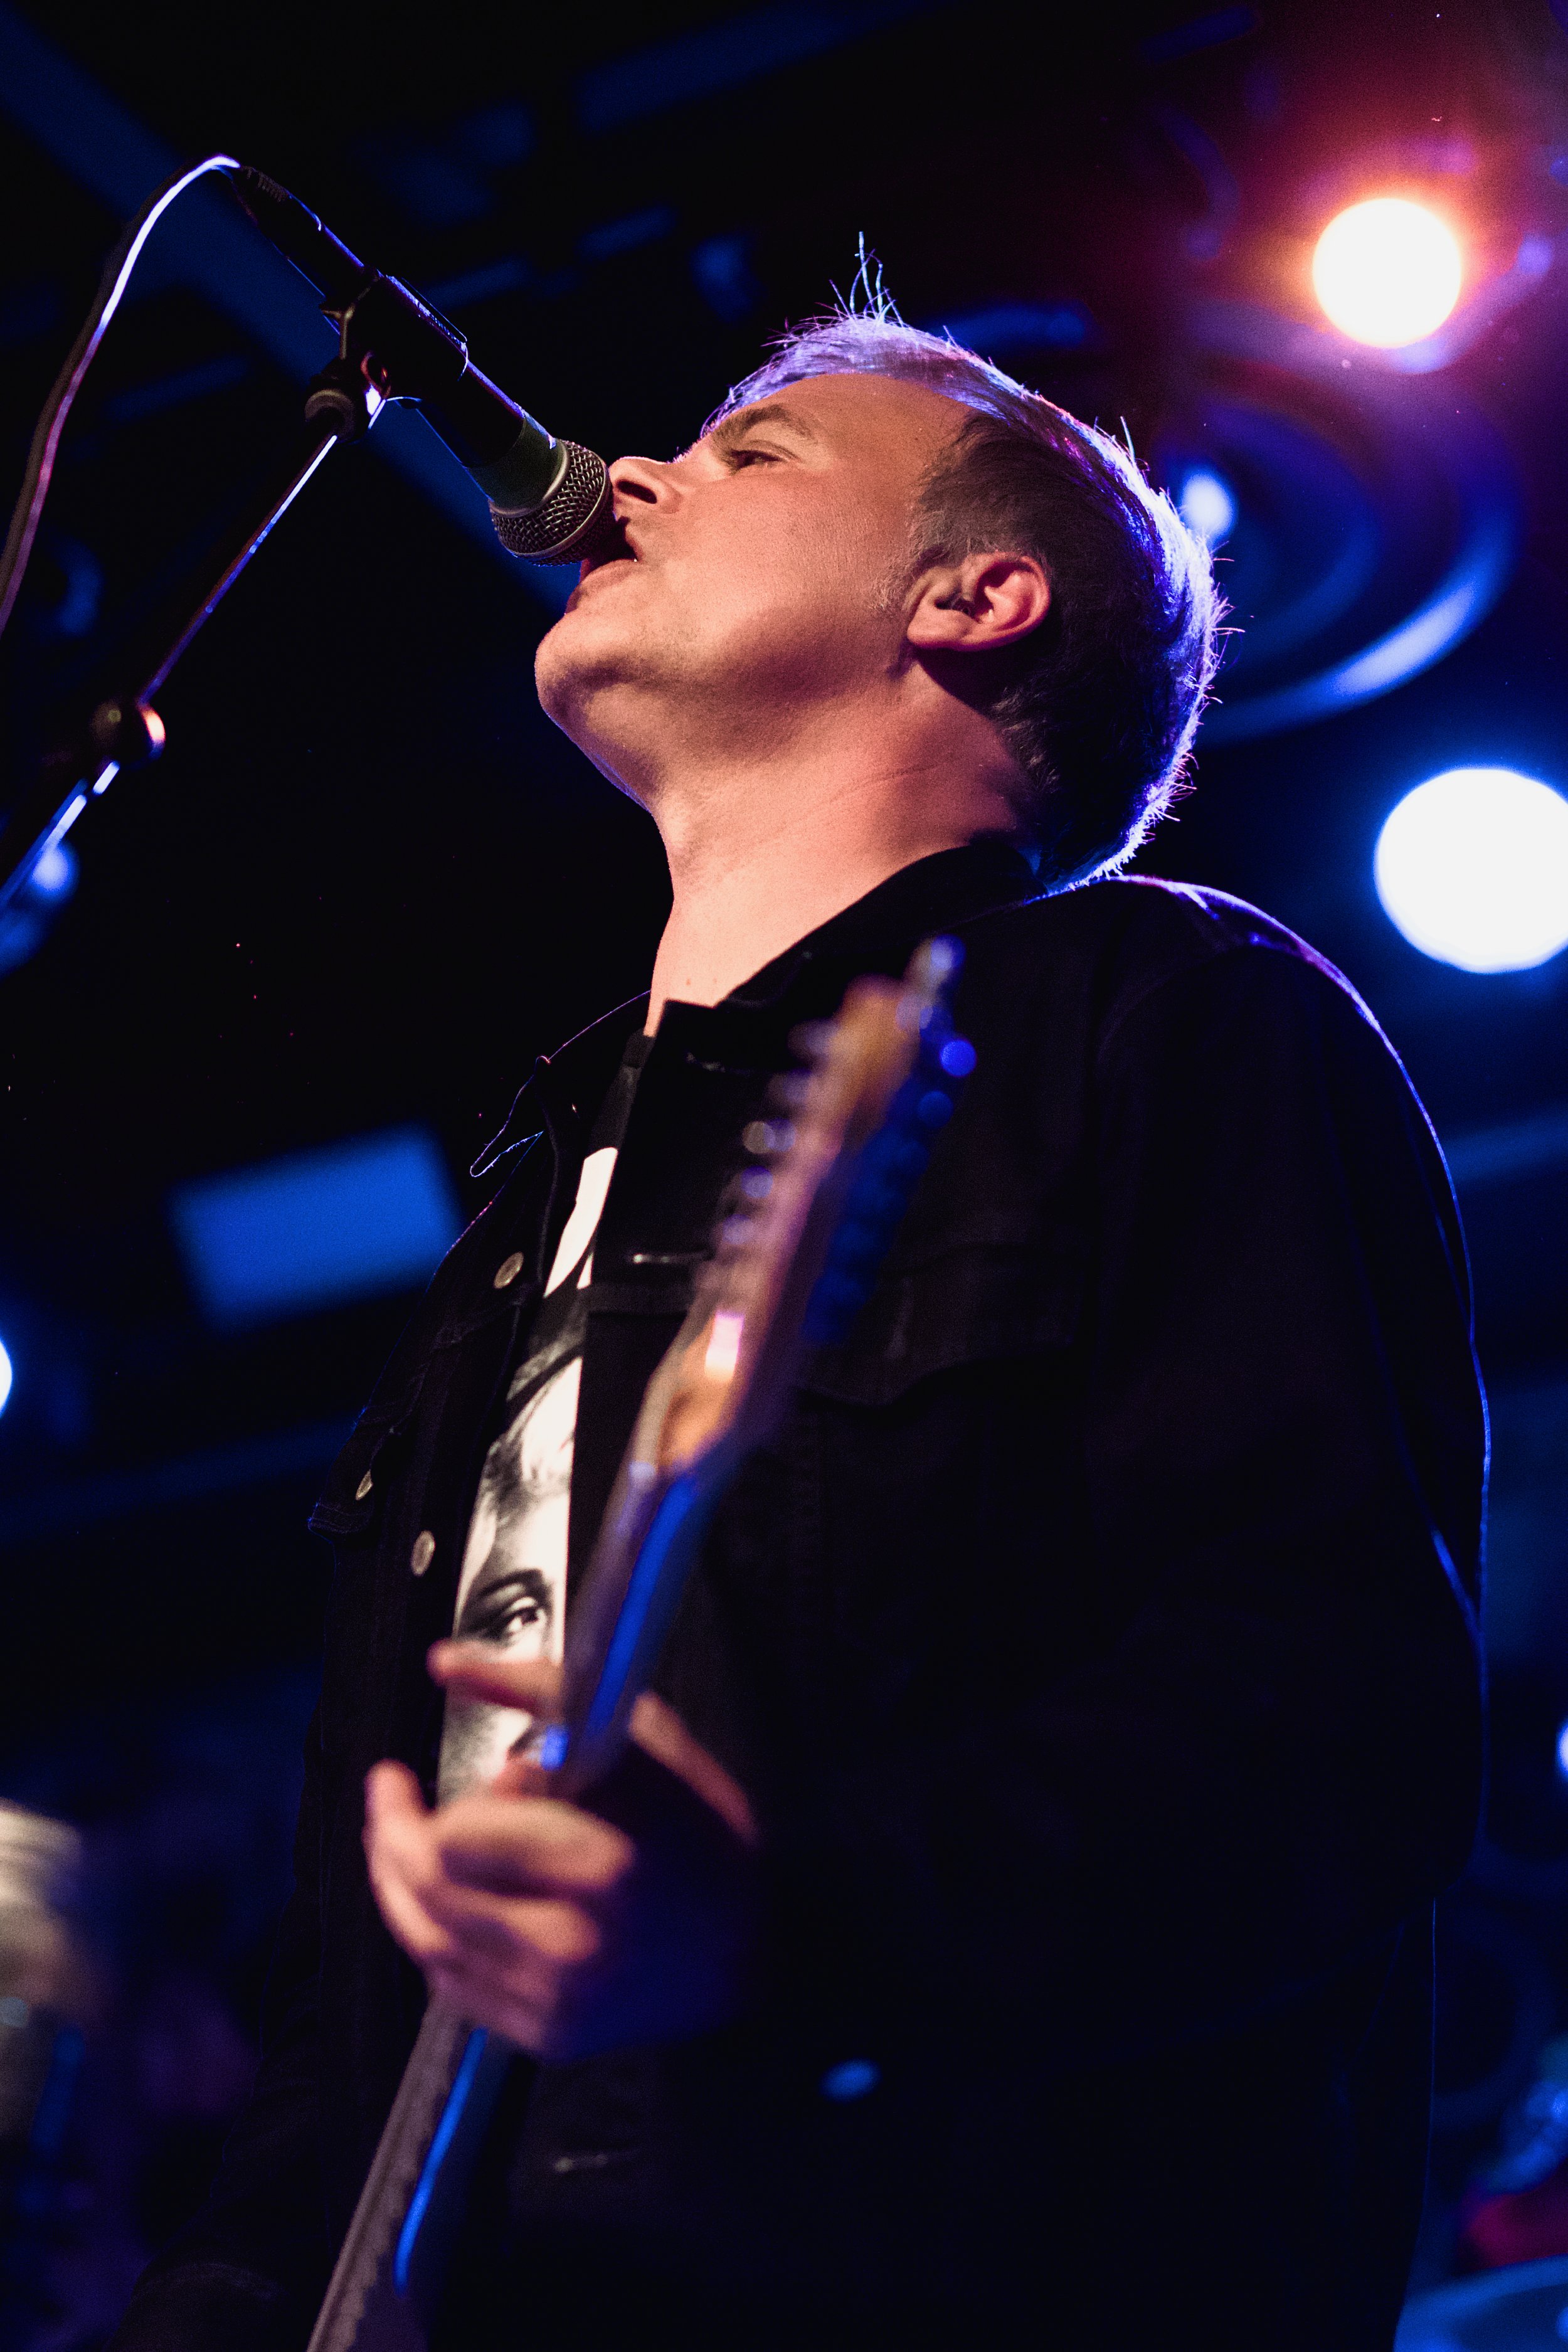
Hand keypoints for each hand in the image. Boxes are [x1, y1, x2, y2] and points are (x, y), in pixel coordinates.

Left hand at [363, 1645, 759, 2060]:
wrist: (755, 1954)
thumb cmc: (701, 1835)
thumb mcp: (642, 1743)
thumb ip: (542, 1695)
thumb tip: (443, 1661)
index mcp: (605, 1860)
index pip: (462, 1834)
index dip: (438, 1800)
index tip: (428, 1771)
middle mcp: (574, 1938)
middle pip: (428, 1885)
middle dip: (393, 1832)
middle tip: (387, 1793)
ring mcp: (556, 1998)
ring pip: (424, 1936)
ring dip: (396, 1881)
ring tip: (395, 1841)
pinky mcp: (546, 2037)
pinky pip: (449, 1985)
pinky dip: (433, 1936)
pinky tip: (440, 1901)